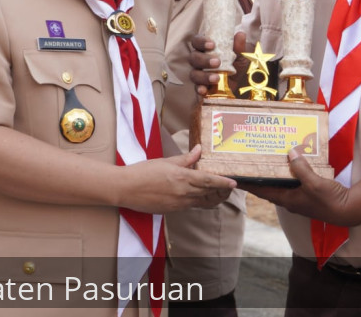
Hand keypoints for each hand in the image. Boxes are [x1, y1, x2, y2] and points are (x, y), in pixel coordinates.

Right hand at [121, 146, 236, 213]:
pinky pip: (190, 206)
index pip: (209, 181)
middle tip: (229, 187)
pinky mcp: (172, 210)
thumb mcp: (166, 162)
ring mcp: (178, 204)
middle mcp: (183, 193)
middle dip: (221, 192)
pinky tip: (199, 196)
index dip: (223, 183)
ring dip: (212, 198)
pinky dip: (199, 201)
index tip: (234, 183)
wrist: (126, 188)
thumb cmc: (144, 172)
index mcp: (182, 178)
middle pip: (209, 194)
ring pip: (201, 202)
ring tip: (219, 192)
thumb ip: (185, 158)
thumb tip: (199, 150)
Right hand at [187, 32, 247, 96]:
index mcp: (205, 49)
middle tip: (217, 62)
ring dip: (204, 76)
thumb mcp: (240, 56)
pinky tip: (204, 90)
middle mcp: (199, 61)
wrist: (240, 85)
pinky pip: (196, 88)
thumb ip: (239, 47)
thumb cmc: (236, 65)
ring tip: (216, 78)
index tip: (212, 44)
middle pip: (193, 57)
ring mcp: (199, 74)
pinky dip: (199, 89)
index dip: (201, 41)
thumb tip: (240, 34)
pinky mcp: (202, 87)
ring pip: (194, 74)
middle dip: (204, 60)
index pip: (196, 41)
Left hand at [244, 149, 354, 225]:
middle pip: (267, 187)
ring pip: (279, 184)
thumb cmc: (329, 200)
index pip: (260, 190)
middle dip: (257, 176)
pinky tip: (290, 163)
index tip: (233, 176)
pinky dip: (287, 173)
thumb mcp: (314, 183)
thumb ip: (301, 168)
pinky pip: (292, 181)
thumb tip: (291, 152)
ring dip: (272, 173)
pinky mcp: (306, 193)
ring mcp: (298, 197)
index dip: (247, 183)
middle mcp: (289, 200)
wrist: (348, 210)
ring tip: (265, 160)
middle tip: (247, 163)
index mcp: (286, 199)